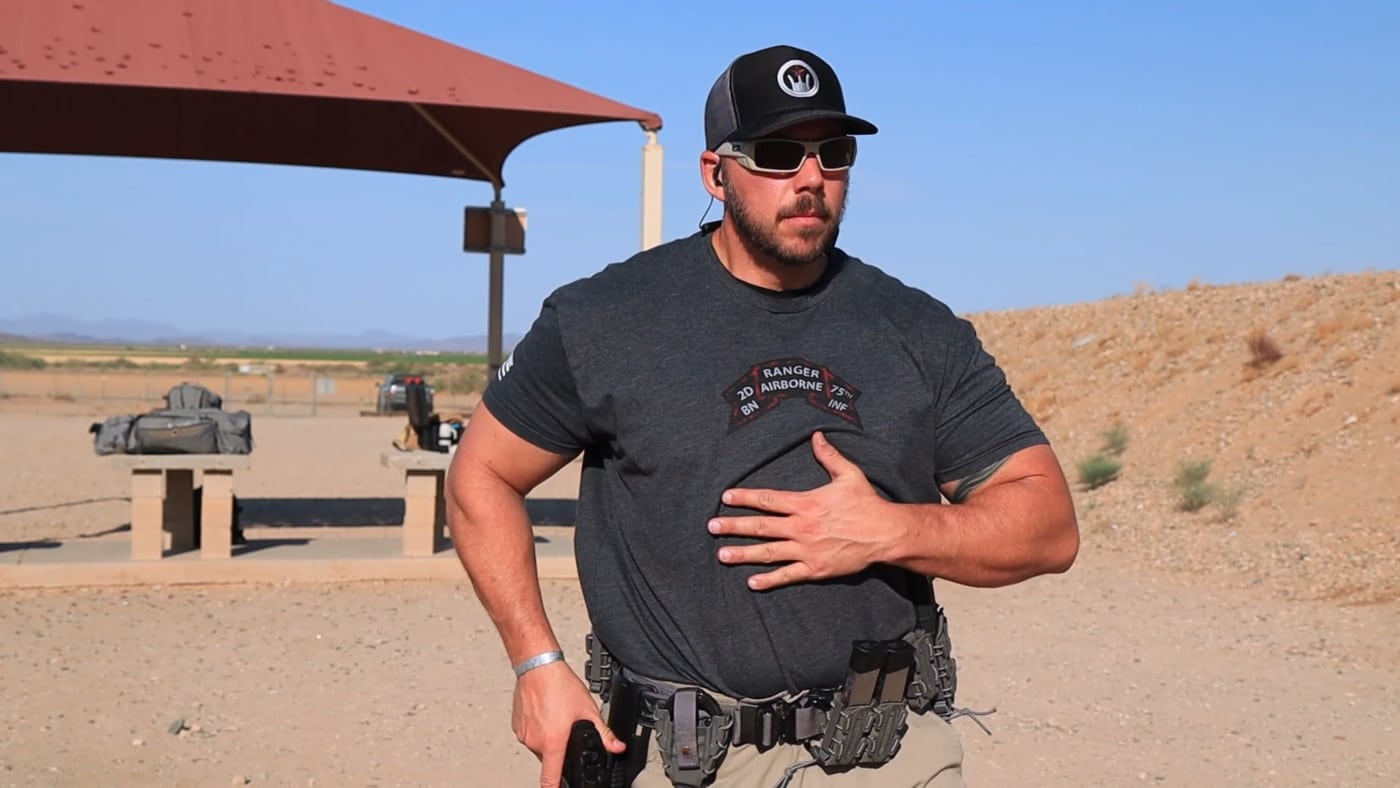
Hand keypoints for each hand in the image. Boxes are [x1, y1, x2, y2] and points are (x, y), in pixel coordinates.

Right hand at [512, 661, 625, 786]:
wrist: (538, 667)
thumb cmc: (559, 685)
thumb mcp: (588, 710)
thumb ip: (604, 733)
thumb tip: (617, 747)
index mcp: (553, 742)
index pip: (550, 780)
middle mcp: (536, 742)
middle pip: (549, 759)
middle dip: (559, 750)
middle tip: (566, 730)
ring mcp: (524, 734)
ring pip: (539, 747)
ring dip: (548, 739)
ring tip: (556, 717)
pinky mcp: (517, 726)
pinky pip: (530, 736)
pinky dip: (538, 730)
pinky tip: (546, 714)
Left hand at [707, 431, 897, 590]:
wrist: (885, 534)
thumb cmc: (867, 504)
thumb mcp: (849, 475)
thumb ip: (829, 456)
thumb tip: (816, 436)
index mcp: (805, 503)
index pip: (768, 499)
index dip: (745, 497)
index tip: (725, 497)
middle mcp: (801, 527)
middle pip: (760, 526)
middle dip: (733, 526)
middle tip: (711, 527)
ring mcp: (806, 550)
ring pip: (768, 553)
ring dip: (743, 554)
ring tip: (722, 555)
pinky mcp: (816, 569)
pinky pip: (788, 576)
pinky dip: (769, 580)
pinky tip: (751, 582)